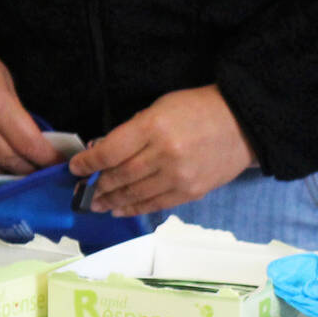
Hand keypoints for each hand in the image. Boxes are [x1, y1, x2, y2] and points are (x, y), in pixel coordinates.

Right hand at [0, 22, 59, 173]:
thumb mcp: (0, 77)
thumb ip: (14, 111)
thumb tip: (29, 140)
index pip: (30, 145)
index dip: (47, 160)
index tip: (57, 165)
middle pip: (12, 163)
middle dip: (30, 170)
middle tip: (40, 172)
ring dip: (7, 173)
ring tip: (19, 172)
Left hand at [70, 86, 255, 215]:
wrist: (241, 122)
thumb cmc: (197, 108)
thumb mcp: (160, 107)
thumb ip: (132, 130)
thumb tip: (102, 150)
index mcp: (154, 126)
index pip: (111, 151)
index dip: (89, 163)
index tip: (75, 168)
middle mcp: (165, 153)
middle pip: (121, 175)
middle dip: (98, 185)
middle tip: (83, 192)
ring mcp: (178, 176)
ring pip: (135, 194)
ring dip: (112, 201)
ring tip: (96, 204)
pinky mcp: (190, 192)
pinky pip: (155, 204)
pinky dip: (134, 209)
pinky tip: (120, 210)